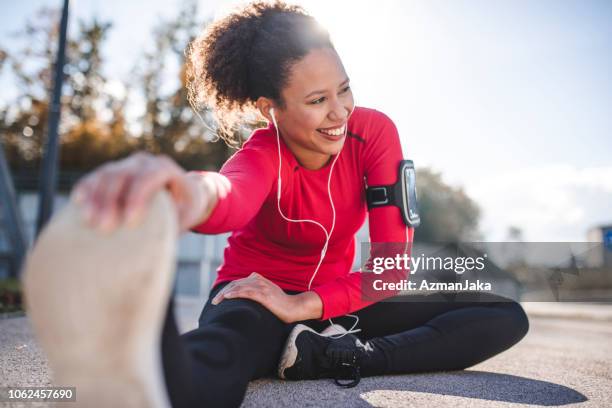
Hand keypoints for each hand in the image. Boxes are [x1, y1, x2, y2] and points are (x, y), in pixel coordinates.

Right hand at [71, 152, 213, 232]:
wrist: (181, 193)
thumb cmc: (185, 208)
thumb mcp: (186, 216)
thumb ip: (173, 223)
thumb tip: (156, 243)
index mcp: (165, 169)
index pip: (149, 177)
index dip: (137, 197)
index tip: (129, 223)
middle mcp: (144, 162)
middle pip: (123, 175)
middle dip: (111, 201)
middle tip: (104, 228)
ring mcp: (126, 164)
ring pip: (106, 175)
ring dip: (95, 198)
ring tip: (89, 222)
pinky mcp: (112, 172)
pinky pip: (95, 177)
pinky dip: (86, 188)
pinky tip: (78, 202)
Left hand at [211, 272, 300, 322]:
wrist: (294, 307)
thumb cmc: (281, 304)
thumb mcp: (267, 295)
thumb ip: (257, 293)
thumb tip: (245, 300)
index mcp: (258, 279)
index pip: (238, 282)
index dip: (227, 289)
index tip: (219, 298)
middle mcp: (259, 280)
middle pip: (235, 284)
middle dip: (223, 292)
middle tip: (214, 302)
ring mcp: (261, 287)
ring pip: (238, 287)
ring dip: (225, 294)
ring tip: (217, 301)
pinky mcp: (264, 294)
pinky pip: (246, 292)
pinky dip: (235, 293)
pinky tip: (227, 297)